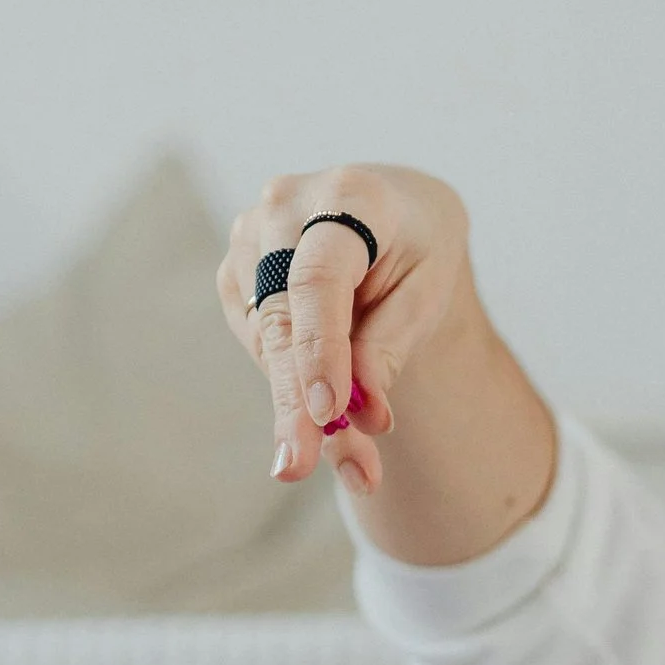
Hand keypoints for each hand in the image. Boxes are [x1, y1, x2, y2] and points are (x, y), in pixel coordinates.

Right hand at [215, 164, 487, 498]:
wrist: (392, 215)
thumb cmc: (419, 248)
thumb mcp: (428, 288)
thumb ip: (390, 342)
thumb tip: (362, 411)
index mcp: (348, 195)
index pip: (320, 279)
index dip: (320, 349)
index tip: (328, 414)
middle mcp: (285, 208)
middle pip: (282, 317)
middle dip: (294, 401)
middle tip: (300, 469)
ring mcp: (249, 240)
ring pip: (268, 342)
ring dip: (299, 412)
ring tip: (355, 469)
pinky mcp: (235, 275)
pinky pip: (262, 348)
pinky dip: (294, 393)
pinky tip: (327, 425)